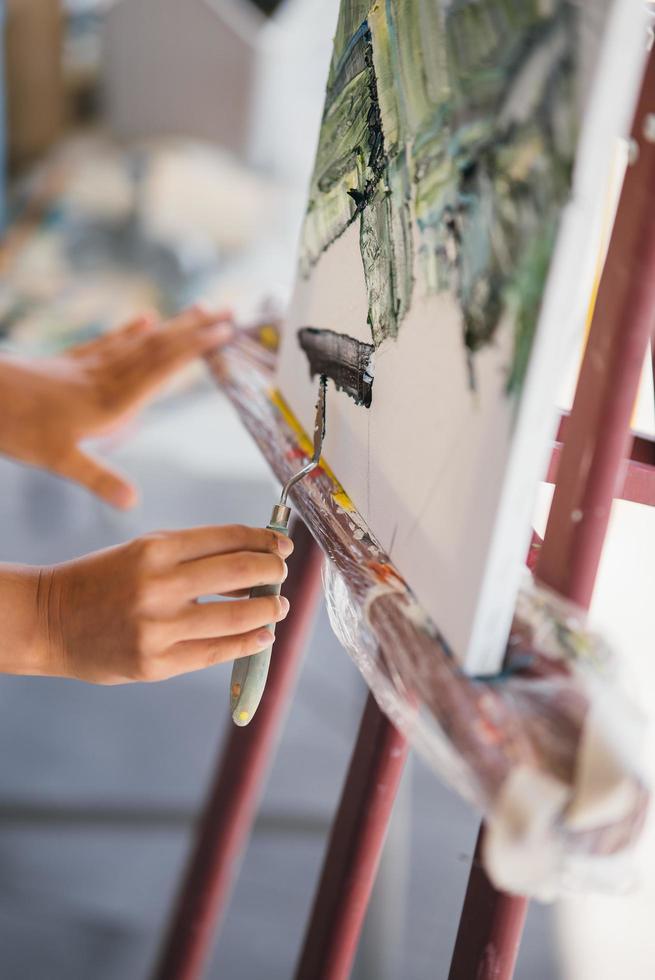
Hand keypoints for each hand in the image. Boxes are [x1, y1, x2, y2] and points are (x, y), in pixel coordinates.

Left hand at [0, 306, 231, 507]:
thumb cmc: (16, 426)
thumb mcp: (58, 460)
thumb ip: (99, 478)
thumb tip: (131, 501)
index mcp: (111, 401)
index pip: (161, 369)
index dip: (194, 350)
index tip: (224, 333)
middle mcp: (106, 378)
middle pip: (158, 349)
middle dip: (195, 330)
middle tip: (229, 312)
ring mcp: (88, 366)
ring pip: (139, 342)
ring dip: (172, 326)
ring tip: (199, 309)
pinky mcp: (71, 362)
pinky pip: (108, 343)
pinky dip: (129, 331)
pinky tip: (144, 319)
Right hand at [30, 525, 293, 683]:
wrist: (48, 621)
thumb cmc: (102, 581)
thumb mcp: (141, 552)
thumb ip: (192, 554)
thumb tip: (253, 558)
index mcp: (155, 548)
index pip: (228, 538)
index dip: (264, 540)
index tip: (281, 545)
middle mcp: (159, 585)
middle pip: (241, 571)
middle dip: (272, 571)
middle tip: (281, 574)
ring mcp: (158, 627)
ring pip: (237, 616)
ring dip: (268, 610)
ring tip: (278, 607)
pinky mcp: (156, 663)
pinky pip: (216, 652)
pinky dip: (248, 642)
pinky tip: (263, 636)